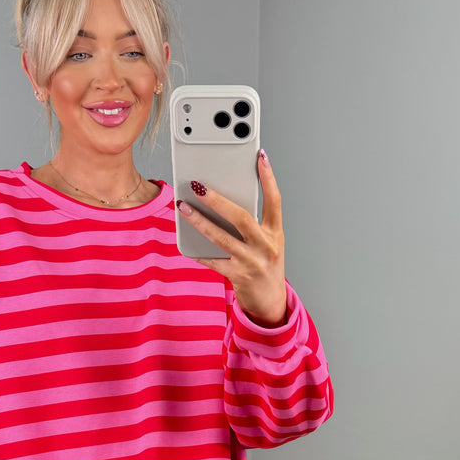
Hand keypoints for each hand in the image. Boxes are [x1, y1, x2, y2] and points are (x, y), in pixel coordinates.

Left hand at [177, 150, 287, 326]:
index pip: (274, 200)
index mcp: (276, 233)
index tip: (260, 157)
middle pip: (242, 217)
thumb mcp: (267, 242)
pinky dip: (199, 251)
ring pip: (222, 238)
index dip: (269, 178)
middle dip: (218, 200)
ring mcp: (252, 262)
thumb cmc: (265, 265)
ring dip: (200, 221)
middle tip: (198, 185)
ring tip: (183, 207)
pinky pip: (214, 261)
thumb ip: (252, 222)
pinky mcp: (239, 277)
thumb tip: (223, 200)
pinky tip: (186, 240)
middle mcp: (266, 246)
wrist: (271, 302)